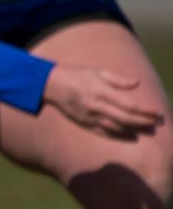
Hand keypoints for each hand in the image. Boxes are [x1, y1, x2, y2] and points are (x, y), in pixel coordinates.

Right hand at [42, 66, 164, 138]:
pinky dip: (119, 136)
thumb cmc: (76, 75)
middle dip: (144, 123)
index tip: (158, 113)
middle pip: (125, 119)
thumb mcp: (96, 71)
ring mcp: (89, 117)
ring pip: (116, 128)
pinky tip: (130, 137)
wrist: (50, 85)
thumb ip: (118, 79)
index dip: (145, 111)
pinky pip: (104, 132)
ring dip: (134, 131)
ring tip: (149, 131)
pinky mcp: (83, 123)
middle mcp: (96, 106)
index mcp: (101, 92)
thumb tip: (137, 83)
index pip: (129, 105)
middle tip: (159, 124)